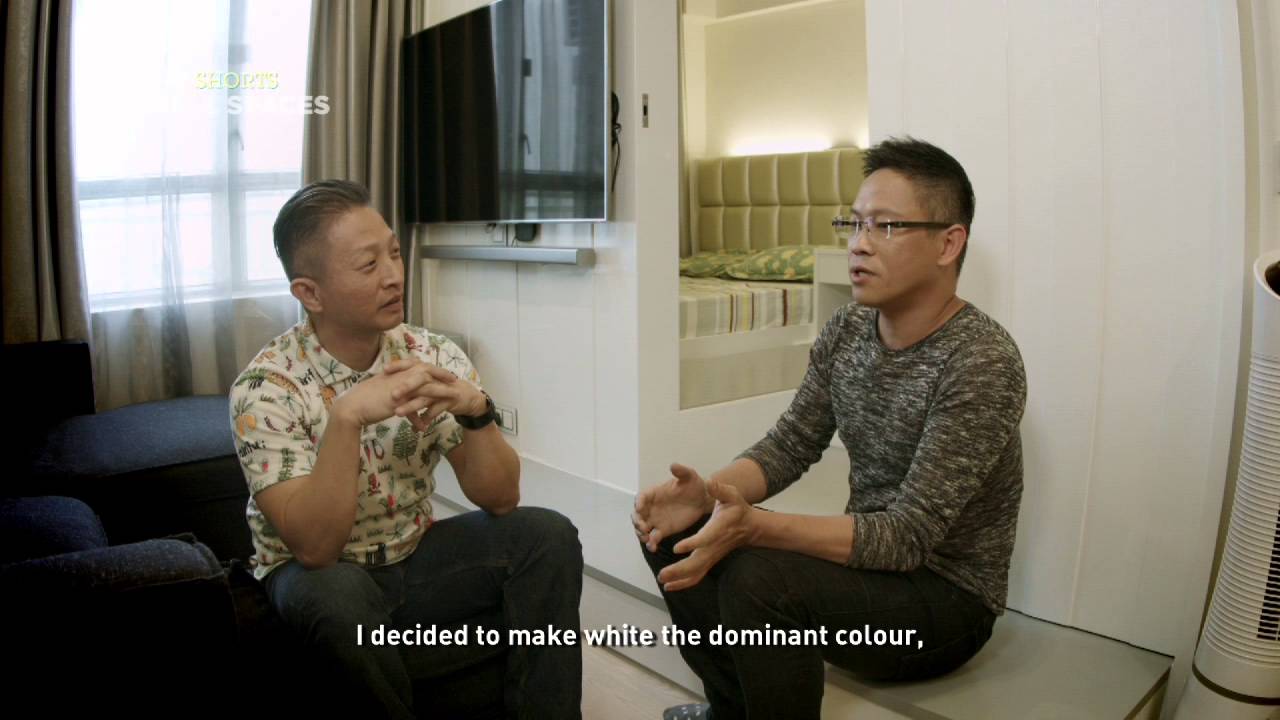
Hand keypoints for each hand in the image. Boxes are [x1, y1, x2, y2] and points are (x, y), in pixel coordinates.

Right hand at [333, 360, 481, 430]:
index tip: (444, 373)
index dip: (432, 369)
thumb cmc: (365, 401)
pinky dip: (426, 412)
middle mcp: (400, 376)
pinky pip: (417, 403)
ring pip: (426, 384)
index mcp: (397, 373)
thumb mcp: (385, 398)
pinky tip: (427, 425)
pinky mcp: (398, 399)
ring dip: (442, 390)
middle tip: (455, 379)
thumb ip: (398, 400)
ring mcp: (399, 386)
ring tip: (454, 396)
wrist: (351, 406)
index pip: (418, 366)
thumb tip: (405, 407)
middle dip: (442, 374)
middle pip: (426, 370)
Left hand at [387, 361, 486, 431]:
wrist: (466, 397)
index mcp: (427, 371)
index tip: (384, 370)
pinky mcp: (450, 400)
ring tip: (398, 413)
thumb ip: (411, 381)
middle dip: (405, 386)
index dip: (399, 365)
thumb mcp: (426, 383)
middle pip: (418, 379)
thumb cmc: (442, 389)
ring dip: (411, 406)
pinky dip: (427, 419)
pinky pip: (436, 410)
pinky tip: (419, 427)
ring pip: (425, 397)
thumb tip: (390, 381)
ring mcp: (442, 389)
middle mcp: (434, 378)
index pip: (412, 364)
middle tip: (392, 395)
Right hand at [633, 463, 714, 552]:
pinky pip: (653, 538)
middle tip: (643, 527)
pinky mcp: (663, 530)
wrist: (703, 500)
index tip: (640, 508)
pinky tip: (654, 547)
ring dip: (641, 534)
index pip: (641, 497)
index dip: (639, 503)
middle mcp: (652, 507)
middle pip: (637, 515)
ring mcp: (656, 520)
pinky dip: (651, 543)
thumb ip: (681, 471)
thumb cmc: (694, 485)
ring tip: (648, 539)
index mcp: (654, 493)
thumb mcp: (689, 476)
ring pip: (642, 528)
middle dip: (637, 521)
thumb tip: (673, 465)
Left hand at [655, 479, 757, 591]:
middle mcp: (713, 546)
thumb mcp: (731, 494)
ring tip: (663, 581)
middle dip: (679, 570)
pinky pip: (697, 575)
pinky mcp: (709, 560)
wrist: (748, 526)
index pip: (705, 539)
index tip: (676, 547)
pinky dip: (684, 583)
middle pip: (697, 562)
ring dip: (679, 579)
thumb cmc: (737, 508)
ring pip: (696, 572)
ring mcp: (712, 556)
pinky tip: (670, 586)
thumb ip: (720, 489)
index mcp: (717, 529)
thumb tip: (709, 482)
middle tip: (662, 574)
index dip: (692, 544)